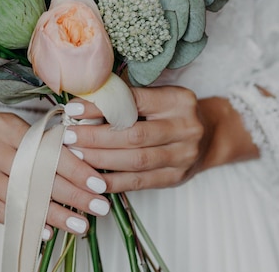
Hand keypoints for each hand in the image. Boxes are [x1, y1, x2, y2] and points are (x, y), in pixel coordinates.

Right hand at [0, 100, 109, 234]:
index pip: (47, 151)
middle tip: (98, 208)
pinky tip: (47, 230)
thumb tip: (84, 165)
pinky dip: (24, 222)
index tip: (98, 184)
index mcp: (5, 126)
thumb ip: (44, 142)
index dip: (76, 169)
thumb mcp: (17, 126)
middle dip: (73, 195)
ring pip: (20, 197)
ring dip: (54, 214)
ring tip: (79, 224)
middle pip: (36, 176)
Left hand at [64, 86, 258, 192]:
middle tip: (68, 136)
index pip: (134, 102)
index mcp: (179, 100)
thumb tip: (83, 102)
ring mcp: (183, 155)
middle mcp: (185, 127)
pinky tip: (92, 179)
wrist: (210, 135)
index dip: (101, 107)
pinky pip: (140, 182)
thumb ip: (130, 99)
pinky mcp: (177, 177)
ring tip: (75, 156)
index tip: (73, 109)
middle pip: (133, 135)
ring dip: (100, 160)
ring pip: (135, 160)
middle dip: (96, 137)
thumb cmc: (174, 112)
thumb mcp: (160, 97)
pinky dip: (114, 181)